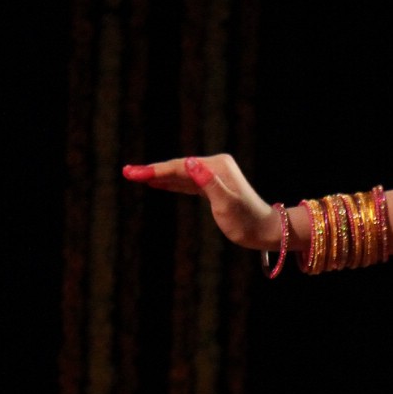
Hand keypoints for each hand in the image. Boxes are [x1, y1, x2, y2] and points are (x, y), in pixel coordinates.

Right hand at [120, 152, 278, 249]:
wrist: (265, 231)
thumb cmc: (247, 221)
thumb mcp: (227, 203)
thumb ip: (208, 182)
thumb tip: (190, 162)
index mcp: (216, 166)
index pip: (180, 167)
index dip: (155, 170)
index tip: (134, 174)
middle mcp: (215, 166)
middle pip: (177, 168)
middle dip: (152, 171)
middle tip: (127, 172)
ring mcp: (214, 175)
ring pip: (180, 174)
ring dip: (158, 176)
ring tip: (135, 176)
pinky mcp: (213, 186)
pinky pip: (187, 182)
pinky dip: (171, 183)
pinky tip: (157, 183)